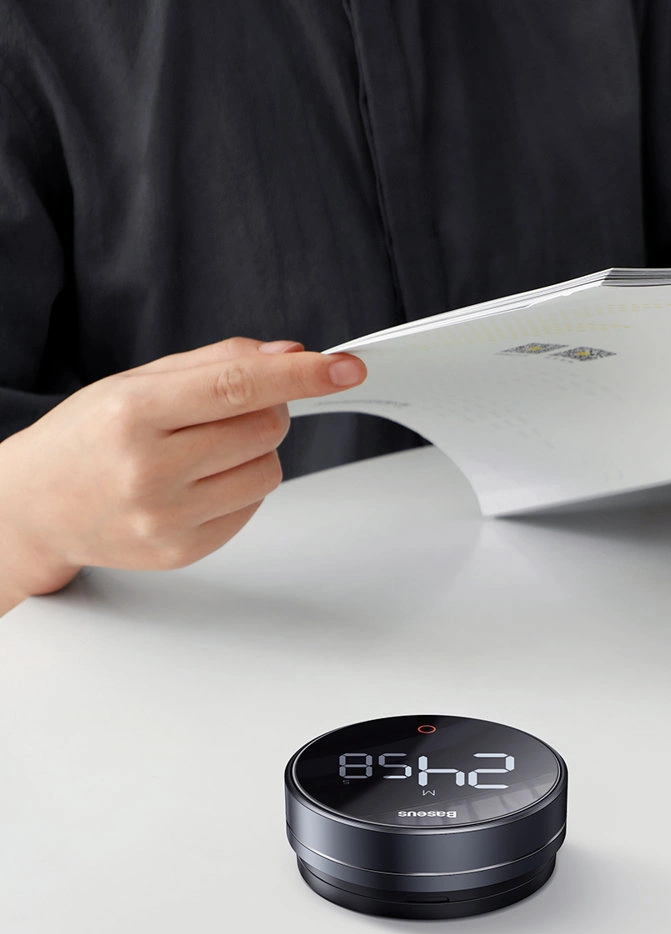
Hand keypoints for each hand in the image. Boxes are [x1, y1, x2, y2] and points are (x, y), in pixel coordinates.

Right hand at [0, 337, 364, 611]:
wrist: (34, 506)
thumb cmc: (89, 436)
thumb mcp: (138, 381)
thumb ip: (218, 362)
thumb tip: (292, 355)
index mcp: (134, 413)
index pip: (238, 386)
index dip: (300, 375)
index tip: (344, 368)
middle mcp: (150, 470)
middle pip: (266, 429)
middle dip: (266, 411)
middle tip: (228, 411)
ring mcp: (167, 518)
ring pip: (269, 471)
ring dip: (255, 452)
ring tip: (205, 451)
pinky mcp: (184, 551)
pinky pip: (252, 507)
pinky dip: (240, 487)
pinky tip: (196, 483)